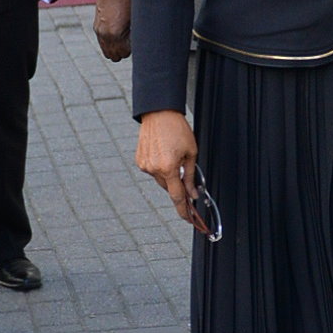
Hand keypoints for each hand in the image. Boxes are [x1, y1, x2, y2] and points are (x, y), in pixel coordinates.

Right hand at [93, 0, 131, 61]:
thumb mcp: (135, 18)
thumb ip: (133, 35)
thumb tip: (136, 44)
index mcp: (114, 33)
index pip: (124, 53)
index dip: (132, 49)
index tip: (136, 41)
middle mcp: (104, 34)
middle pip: (113, 55)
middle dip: (123, 51)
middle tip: (131, 41)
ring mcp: (98, 30)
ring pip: (106, 51)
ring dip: (116, 48)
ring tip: (124, 38)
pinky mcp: (96, 26)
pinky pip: (102, 43)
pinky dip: (110, 42)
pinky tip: (118, 33)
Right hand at [136, 110, 199, 225]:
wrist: (159, 113)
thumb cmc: (177, 130)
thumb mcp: (191, 153)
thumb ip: (191, 176)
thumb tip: (193, 194)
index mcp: (168, 168)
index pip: (177, 197)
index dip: (184, 210)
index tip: (189, 219)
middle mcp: (154, 169)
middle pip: (169, 187)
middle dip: (178, 185)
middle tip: (185, 174)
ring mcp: (144, 165)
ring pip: (161, 179)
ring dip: (168, 174)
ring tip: (172, 155)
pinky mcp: (139, 161)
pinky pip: (152, 171)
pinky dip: (160, 167)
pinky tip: (163, 153)